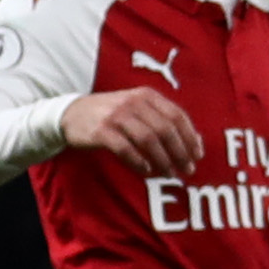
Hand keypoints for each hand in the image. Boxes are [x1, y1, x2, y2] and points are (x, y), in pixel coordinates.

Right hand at [62, 87, 202, 176]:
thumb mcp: (137, 108)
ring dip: (162, 159)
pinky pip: (125, 149)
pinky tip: (146, 170)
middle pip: (165, 129)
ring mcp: (116, 116)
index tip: (198, 154)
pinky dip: (138, 161)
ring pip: (148, 140)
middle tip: (188, 169)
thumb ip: (162, 119)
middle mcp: (133, 102)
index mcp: (147, 95)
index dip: (190, 136)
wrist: (70, 113)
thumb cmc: (111, 114)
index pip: (177, 115)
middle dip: (180, 152)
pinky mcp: (101, 131)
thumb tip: (195, 140)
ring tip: (169, 173)